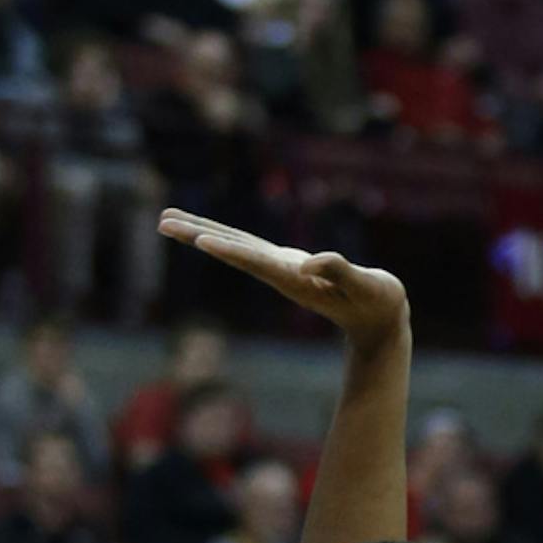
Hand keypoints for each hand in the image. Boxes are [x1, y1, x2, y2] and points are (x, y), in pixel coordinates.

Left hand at [156, 212, 408, 348]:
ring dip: (200, 232)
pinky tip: (206, 231)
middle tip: (162, 222)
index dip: (229, 250)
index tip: (199, 240)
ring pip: (233, 247)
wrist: (379, 321)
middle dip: (197, 236)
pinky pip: (246, 247)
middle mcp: (280, 275)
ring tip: (168, 221)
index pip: (255, 262)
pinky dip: (223, 236)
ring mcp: (280, 270)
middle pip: (232, 252)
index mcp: (295, 280)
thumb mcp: (367, 286)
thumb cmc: (378, 303)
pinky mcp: (285, 265)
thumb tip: (309, 261)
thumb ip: (340, 271)